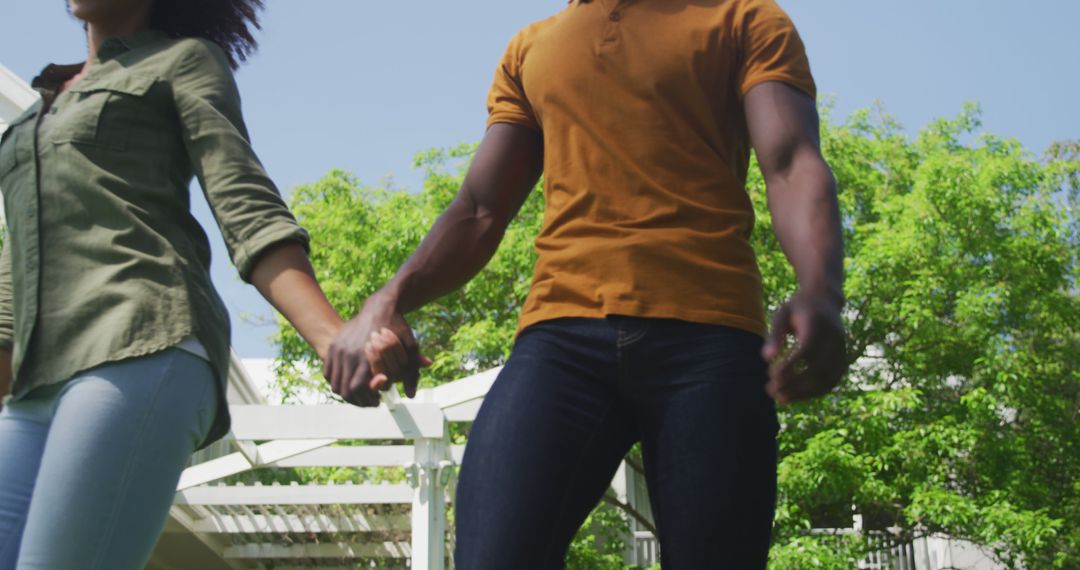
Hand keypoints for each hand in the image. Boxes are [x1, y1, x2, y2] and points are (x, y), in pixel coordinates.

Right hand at [324, 292, 422, 406]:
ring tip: (361, 392)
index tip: (377, 400)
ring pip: (335, 383)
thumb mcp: (410, 347)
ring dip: (347, 392)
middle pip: (344, 389)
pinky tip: (351, 380)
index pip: (357, 387)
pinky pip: (329, 373)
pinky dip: (337, 381)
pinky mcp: (334, 346)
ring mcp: (338, 349)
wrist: (380, 307)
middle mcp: (349, 353)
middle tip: (370, 400)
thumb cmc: (397, 329)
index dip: (367, 398)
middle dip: (357, 400)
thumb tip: (411, 395)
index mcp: (366, 355)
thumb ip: (411, 372)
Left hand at [762, 290, 846, 404]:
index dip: (790, 365)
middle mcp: (834, 339)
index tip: (771, 374)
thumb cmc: (798, 309)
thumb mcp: (782, 314)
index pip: (807, 349)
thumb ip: (775, 335)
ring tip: (780, 399)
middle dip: (794, 384)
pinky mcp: (843, 360)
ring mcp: (842, 351)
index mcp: (818, 324)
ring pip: (826, 379)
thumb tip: (766, 358)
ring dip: (803, 393)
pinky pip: (831, 381)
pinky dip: (813, 392)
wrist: (825, 301)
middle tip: (770, 391)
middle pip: (818, 368)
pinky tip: (795, 397)